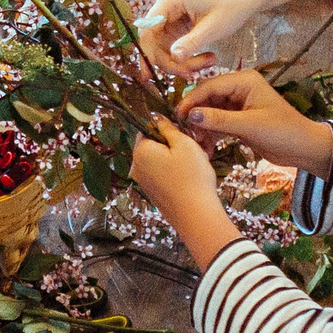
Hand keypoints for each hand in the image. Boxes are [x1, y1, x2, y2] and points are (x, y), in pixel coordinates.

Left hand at [127, 121, 241, 270]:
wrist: (196, 215)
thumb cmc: (192, 176)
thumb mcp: (184, 144)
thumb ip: (167, 127)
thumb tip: (155, 116)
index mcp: (140, 151)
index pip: (147, 128)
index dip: (166, 128)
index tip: (184, 134)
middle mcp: (135, 167)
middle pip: (152, 145)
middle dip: (172, 144)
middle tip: (193, 149)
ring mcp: (143, 183)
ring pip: (158, 160)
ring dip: (175, 158)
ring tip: (195, 165)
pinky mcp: (153, 195)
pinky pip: (161, 175)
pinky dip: (174, 173)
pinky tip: (190, 178)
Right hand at [142, 0, 259, 74]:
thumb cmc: (232, 6)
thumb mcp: (212, 28)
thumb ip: (190, 43)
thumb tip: (173, 58)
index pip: (147, 29)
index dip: (146, 53)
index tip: (148, 75)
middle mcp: (166, 5)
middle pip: (153, 40)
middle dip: (169, 61)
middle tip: (191, 74)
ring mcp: (171, 14)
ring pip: (163, 45)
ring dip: (179, 61)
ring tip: (204, 66)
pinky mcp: (178, 22)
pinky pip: (173, 44)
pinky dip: (184, 55)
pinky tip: (200, 62)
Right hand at [181, 69, 332, 175]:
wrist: (304, 149)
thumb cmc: (283, 132)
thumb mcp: (250, 126)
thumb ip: (219, 120)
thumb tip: (191, 115)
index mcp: (244, 81)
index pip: (210, 86)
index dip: (192, 100)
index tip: (178, 115)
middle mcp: (239, 89)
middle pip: (208, 98)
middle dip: (196, 115)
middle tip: (186, 133)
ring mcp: (238, 104)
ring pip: (210, 112)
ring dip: (202, 127)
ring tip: (198, 143)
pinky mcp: (238, 119)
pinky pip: (217, 123)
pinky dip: (211, 134)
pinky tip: (207, 146)